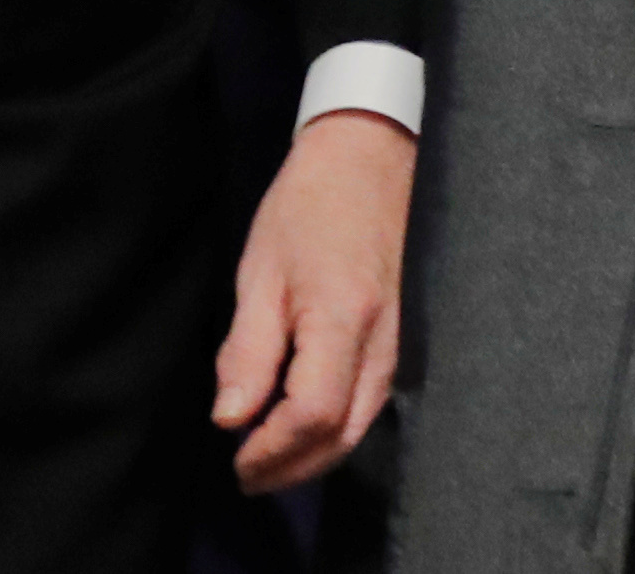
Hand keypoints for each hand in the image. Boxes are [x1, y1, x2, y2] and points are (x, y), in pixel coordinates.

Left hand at [213, 109, 415, 490]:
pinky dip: (337, 428)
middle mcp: (384, 343)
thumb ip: (248, 351)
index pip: (313, 416)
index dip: (273, 450)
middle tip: (247, 476)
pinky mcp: (404, 339)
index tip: (236, 461)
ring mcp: (402, 344)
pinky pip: (372, 402)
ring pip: (362, 425)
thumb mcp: (260, 272)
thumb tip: (230, 419)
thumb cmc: (308, 206)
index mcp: (344, 320)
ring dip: (315, 454)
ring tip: (267, 458)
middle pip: (343, 435)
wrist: (370, 157)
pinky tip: (304, 426)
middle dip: (293, 467)